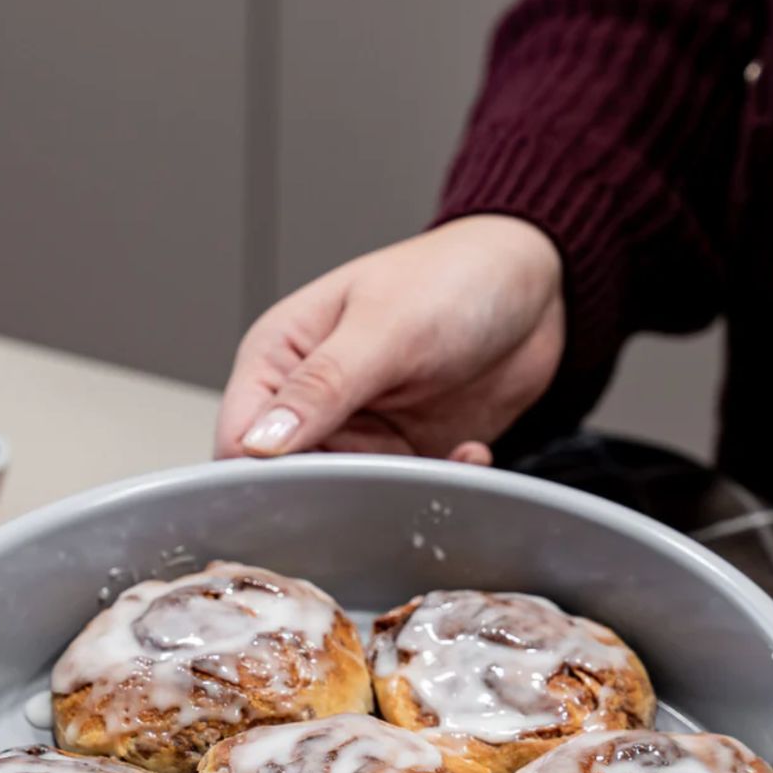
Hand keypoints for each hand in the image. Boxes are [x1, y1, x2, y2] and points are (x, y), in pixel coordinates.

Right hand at [214, 215, 565, 461]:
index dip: (260, 475)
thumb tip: (262, 441)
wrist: (533, 285)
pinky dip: (438, 484)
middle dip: (333, 492)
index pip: (239, 437)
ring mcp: (360, 430)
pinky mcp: (406, 453)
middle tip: (381, 485)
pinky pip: (405, 493)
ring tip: (434, 463)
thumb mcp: (384, 328)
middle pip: (288, 479)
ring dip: (393, 492)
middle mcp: (310, 400)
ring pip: (348, 495)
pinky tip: (467, 453)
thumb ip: (322, 386)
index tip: (305, 490)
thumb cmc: (451, 277)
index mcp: (279, 357)